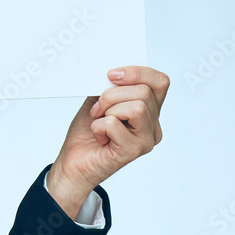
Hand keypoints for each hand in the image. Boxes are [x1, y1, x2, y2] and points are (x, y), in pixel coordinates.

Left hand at [46, 66, 169, 218]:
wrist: (73, 163)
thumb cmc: (87, 134)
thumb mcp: (99, 100)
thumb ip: (111, 86)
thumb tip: (115, 72)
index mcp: (149, 110)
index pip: (160, 82)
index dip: (138, 72)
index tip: (111, 74)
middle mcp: (153, 125)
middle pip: (144, 92)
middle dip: (111, 95)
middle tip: (97, 109)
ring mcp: (146, 139)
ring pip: (136, 106)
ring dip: (108, 110)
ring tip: (99, 121)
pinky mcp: (133, 150)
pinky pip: (115, 123)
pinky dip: (98, 126)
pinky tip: (98, 137)